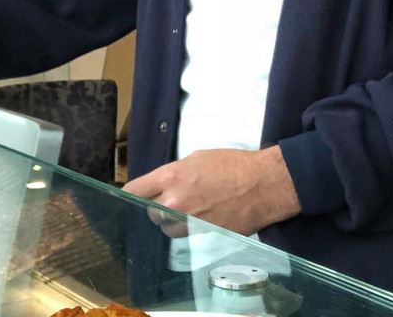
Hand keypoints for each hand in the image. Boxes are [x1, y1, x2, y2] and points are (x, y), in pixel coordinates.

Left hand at [123, 147, 301, 237]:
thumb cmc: (233, 165)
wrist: (263, 185)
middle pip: (148, 212)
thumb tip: (164, 183)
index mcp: (171, 177)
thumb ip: (175, 172)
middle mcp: (175, 202)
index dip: (130, 194)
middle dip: (154, 206)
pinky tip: (198, 218)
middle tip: (167, 199)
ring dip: (169, 220)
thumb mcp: (198, 157)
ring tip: (185, 210)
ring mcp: (188, 221)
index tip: (131, 195)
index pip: (134, 191)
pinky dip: (185, 228)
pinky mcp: (202, 235)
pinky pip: (183, 235)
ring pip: (164, 228)